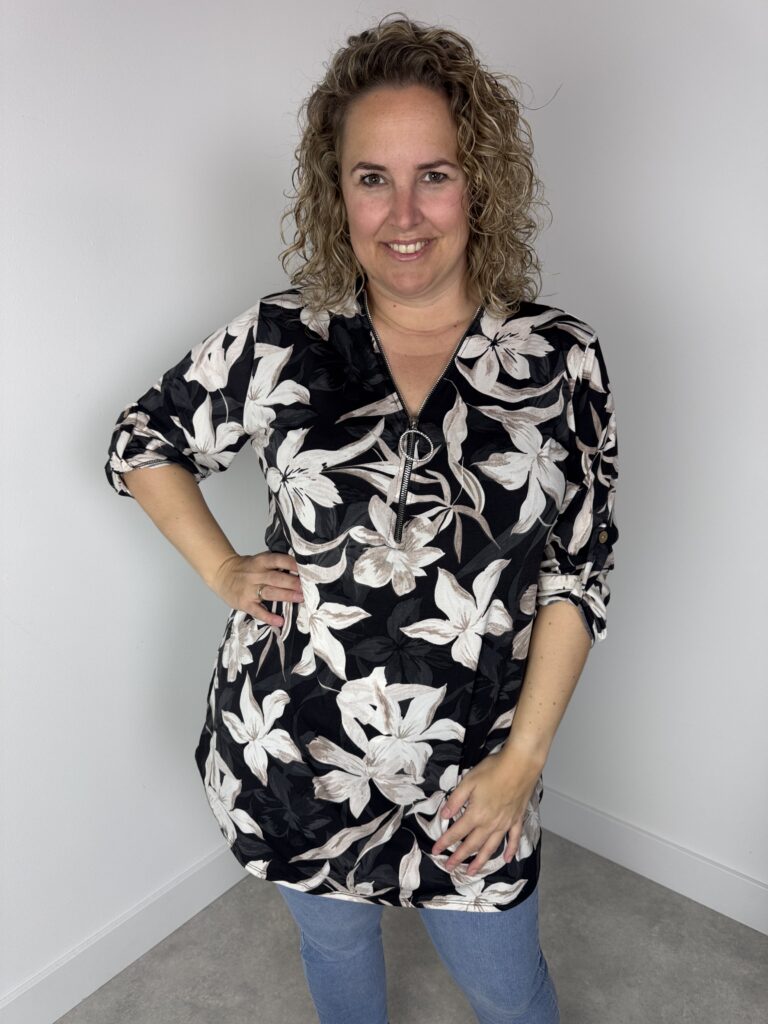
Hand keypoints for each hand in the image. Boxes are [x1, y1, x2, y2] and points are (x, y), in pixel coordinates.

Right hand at [209, 551, 302, 626]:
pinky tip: (280, 621)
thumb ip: (274, 564)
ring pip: (270, 592)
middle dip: (293, 582)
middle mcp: (255, 574)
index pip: (278, 560)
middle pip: (276, 578)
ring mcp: (249, 589)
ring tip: (300, 598)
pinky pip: (257, 611)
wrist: (221, 574)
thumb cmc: (245, 568)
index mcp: (260, 561)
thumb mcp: (258, 560)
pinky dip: (268, 617)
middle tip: (307, 587)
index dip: (291, 564)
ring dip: (286, 595)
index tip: (305, 569)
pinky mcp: (244, 603)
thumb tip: (299, 569)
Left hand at [431, 749, 541, 874]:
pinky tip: (507, 859)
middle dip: (459, 857)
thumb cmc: (492, 770)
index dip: (444, 842)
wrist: (520, 766)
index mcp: (476, 814)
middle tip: (449, 867)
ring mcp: (505, 824)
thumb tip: (444, 815)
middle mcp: (490, 824)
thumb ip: (455, 800)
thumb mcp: (468, 781)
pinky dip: (510, 851)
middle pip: (472, 845)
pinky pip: (513, 839)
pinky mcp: (516, 820)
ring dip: (480, 861)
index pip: (456, 832)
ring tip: (471, 872)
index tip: (435, 850)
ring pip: (490, 847)